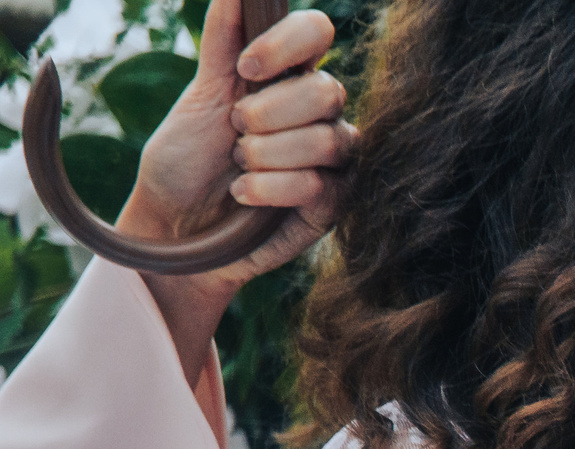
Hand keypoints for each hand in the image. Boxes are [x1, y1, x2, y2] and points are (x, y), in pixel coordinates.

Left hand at [117, 0, 353, 372]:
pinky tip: (245, 195)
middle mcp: (317, 112)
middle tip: (236, 131)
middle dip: (267, 113)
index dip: (286, 45)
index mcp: (287, 76)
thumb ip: (222, 45)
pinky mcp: (333, 203)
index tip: (246, 67)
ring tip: (238, 167)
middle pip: (325, 90)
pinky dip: (270, 188)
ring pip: (324, 139)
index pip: (317, 33)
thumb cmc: (186, 161)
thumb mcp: (199, 96)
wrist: (179, 225)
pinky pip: (318, 184)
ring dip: (265, 155)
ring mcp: (331, 158)